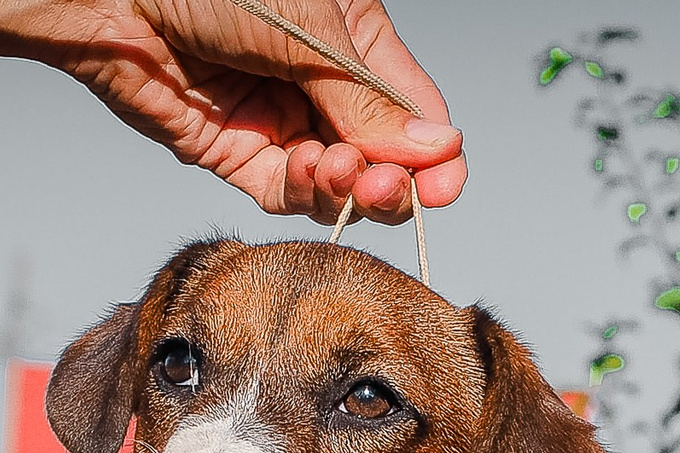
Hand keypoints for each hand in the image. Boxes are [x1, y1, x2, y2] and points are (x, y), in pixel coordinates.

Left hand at [9, 0, 464, 225]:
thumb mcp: (310, 34)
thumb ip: (369, 101)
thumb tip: (436, 149)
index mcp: (352, 38)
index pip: (409, 109)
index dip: (431, 153)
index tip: (444, 184)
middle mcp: (319, 83)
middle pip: (378, 154)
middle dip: (391, 178)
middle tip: (386, 187)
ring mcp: (278, 119)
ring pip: (335, 181)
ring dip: (346, 187)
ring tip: (341, 172)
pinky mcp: (235, 152)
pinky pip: (284, 190)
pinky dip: (302, 191)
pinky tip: (308, 171)